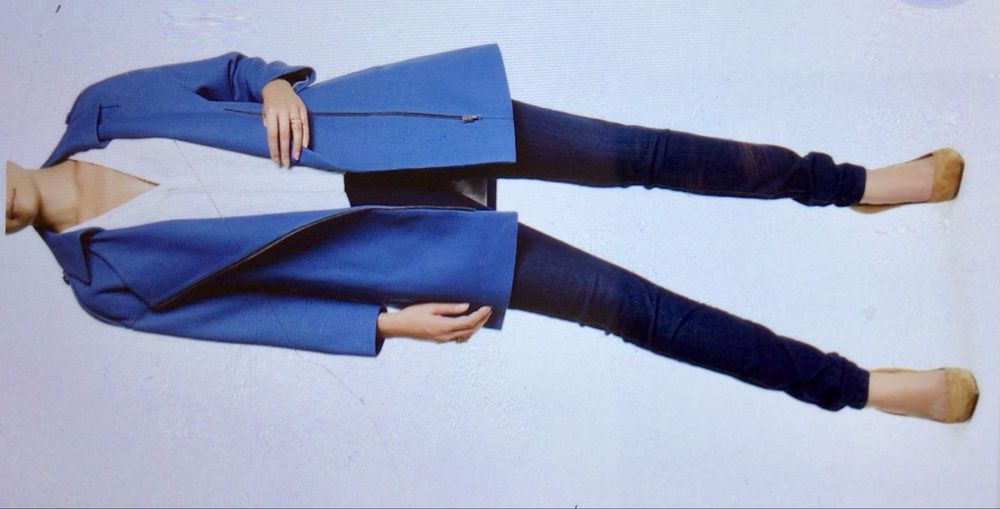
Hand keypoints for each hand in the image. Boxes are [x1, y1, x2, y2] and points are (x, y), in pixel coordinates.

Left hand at [261, 79, 309, 168]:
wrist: (278, 85)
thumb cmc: (270, 103)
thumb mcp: (264, 112)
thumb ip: (268, 125)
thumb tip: (274, 142)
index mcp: (271, 112)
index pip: (272, 135)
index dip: (274, 149)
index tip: (276, 160)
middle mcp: (283, 111)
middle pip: (284, 135)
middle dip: (285, 151)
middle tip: (286, 163)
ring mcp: (294, 110)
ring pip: (297, 130)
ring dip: (297, 146)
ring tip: (296, 157)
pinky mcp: (302, 109)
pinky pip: (305, 124)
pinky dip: (306, 136)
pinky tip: (305, 147)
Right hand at [378, 302, 492, 343]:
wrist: (399, 327)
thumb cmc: (412, 314)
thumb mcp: (431, 307)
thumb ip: (450, 308)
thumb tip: (467, 307)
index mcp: (444, 326)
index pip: (468, 322)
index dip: (480, 315)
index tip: (487, 307)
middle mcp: (445, 335)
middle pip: (469, 330)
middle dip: (481, 321)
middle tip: (489, 310)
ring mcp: (443, 339)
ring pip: (465, 335)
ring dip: (475, 326)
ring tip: (482, 316)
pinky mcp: (440, 339)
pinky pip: (458, 337)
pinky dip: (467, 331)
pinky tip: (469, 324)